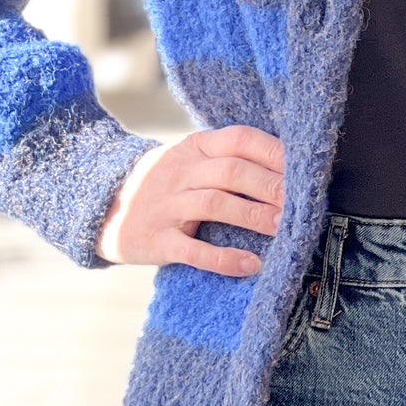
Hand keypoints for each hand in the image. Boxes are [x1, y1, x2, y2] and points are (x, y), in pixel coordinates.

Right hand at [96, 126, 284, 275]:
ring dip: (254, 216)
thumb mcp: (190, 160)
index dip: (273, 152)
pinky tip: (250, 265)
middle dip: (271, 186)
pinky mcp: (156, 240)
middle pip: (232, 172)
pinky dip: (224, 258)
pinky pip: (193, 250)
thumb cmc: (165, 184)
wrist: (103, 207)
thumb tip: (286, 171)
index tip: (303, 168)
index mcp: (194, 147)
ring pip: (215, 204)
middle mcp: (180, 171)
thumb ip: (228, 159)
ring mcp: (166, 205)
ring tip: (284, 228)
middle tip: (301, 203)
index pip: (239, 139)